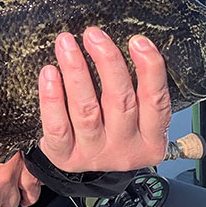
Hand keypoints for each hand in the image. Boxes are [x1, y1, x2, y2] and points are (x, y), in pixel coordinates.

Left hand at [38, 27, 171, 172]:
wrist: (86, 172)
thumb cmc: (111, 129)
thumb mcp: (135, 116)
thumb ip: (133, 88)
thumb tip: (119, 42)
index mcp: (150, 139)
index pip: (156, 101)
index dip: (150, 69)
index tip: (137, 41)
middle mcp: (125, 149)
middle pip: (120, 101)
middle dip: (107, 62)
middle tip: (93, 34)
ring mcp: (94, 154)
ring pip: (86, 110)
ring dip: (76, 72)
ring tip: (66, 44)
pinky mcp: (65, 157)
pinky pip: (57, 127)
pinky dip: (52, 99)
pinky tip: (49, 73)